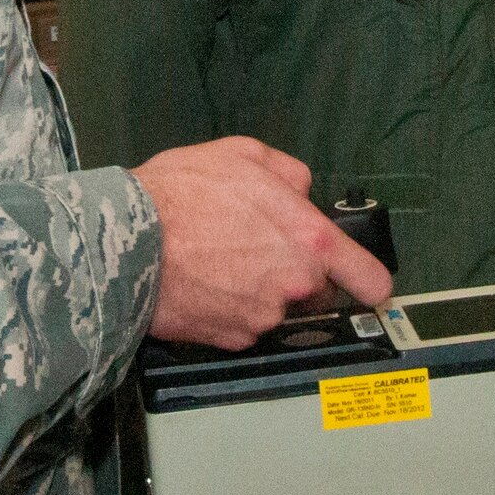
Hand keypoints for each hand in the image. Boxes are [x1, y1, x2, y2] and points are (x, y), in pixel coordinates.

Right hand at [135, 136, 392, 348]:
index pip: (368, 278)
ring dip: (258, 288)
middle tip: (254, 245)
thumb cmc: (180, 193)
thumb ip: (289, 173)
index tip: (370, 285)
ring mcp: (262, 317)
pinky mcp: (230, 340)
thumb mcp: (243, 154)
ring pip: (275, 305)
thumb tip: (302, 191)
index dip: (371, 282)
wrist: (124, 241)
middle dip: (295, 271)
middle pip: (314, 289)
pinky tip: (204, 279)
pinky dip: (229, 306)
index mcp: (308, 239)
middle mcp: (293, 285)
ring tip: (217, 256)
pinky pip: (243, 322)